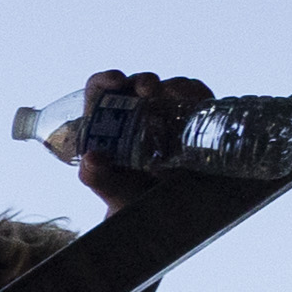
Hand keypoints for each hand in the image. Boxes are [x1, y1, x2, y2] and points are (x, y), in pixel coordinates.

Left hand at [59, 69, 209, 212]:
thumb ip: (96, 177)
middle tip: (149, 91)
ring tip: (179, 98)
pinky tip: (200, 104)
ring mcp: (166, 113)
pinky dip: (199, 96)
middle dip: (145, 81)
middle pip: (138, 83)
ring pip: (171, 87)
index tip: (116, 82)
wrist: (161, 211)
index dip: (106, 80)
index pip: (100, 89)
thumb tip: (92, 159)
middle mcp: (136, 112)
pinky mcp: (192, 119)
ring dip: (176, 87)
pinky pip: (197, 98)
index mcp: (107, 121)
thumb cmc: (127, 196)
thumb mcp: (111, 189)